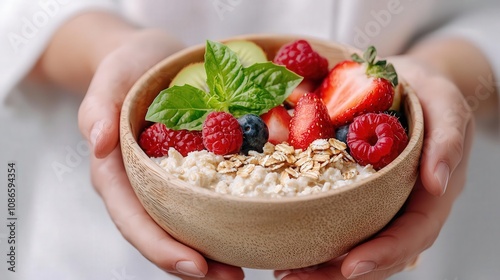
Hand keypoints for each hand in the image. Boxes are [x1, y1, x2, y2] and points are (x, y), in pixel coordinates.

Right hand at [77, 28, 244, 278]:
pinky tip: (249, 230)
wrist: (150, 59)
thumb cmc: (129, 66)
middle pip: (160, 234)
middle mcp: (140, 185)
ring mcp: (165, 181)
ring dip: (211, 252)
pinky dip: (221, 221)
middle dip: (192, 263)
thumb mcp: (112, 74)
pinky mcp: (190, 172)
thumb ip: (99, 105)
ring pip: (183, 227)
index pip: (133, 218)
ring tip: (244, 269)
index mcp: (116, 172)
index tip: (196, 267)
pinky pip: (202, 203)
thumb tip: (98, 142)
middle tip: (232, 278)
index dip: (161, 247)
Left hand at [274, 56, 474, 279]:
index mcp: (432, 193)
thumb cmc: (428, 94)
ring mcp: (383, 204)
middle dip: (340, 272)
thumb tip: (439, 181)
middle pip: (380, 252)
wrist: (409, 87)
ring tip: (284, 271)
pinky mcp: (360, 194)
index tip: (351, 267)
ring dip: (323, 265)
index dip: (385, 253)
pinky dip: (317, 238)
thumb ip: (447, 139)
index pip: (413, 233)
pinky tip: (289, 245)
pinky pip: (342, 224)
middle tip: (296, 277)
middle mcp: (406, 206)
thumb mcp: (445, 105)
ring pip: (359, 245)